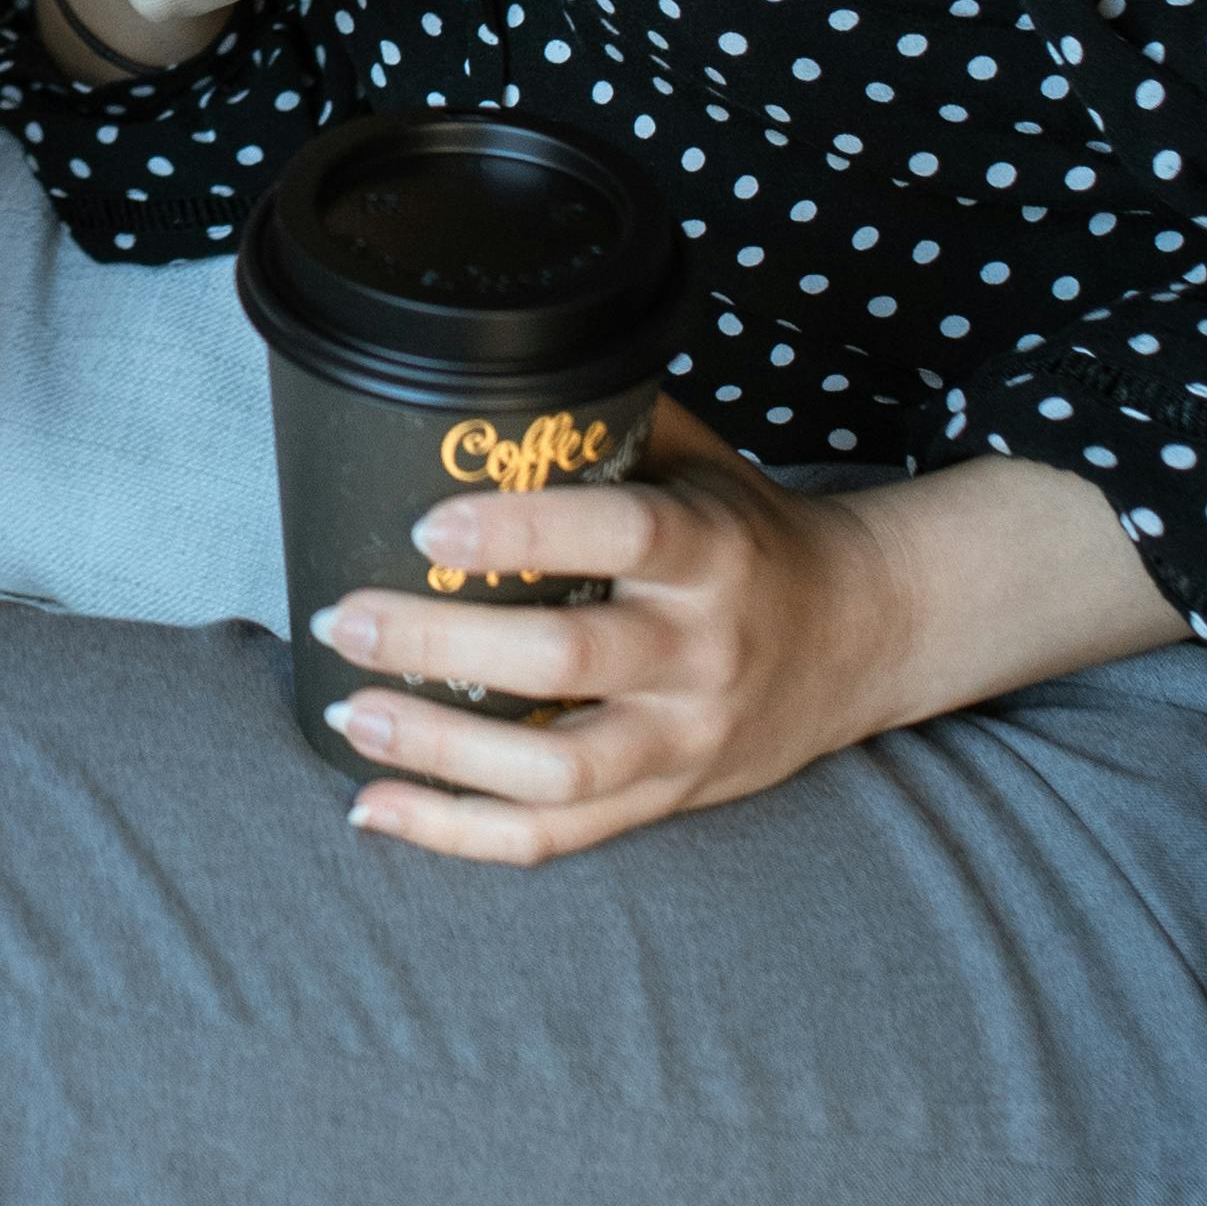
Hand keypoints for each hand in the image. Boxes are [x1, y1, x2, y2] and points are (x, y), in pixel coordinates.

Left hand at [308, 411, 1181, 865]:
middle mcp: (701, 651)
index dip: (520, 530)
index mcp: (709, 551)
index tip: (425, 526)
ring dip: (438, 751)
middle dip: (439, 647)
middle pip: (565, 662)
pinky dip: (459, 833)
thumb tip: (471, 370)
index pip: (619, 537)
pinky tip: (376, 806)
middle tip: (345, 620)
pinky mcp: (665, 801)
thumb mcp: (698, 462)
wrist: (862, 636)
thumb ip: (601, 422)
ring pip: (554, 772)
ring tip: (350, 714)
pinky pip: (556, 836)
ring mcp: (684, 740)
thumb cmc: (749, 534)